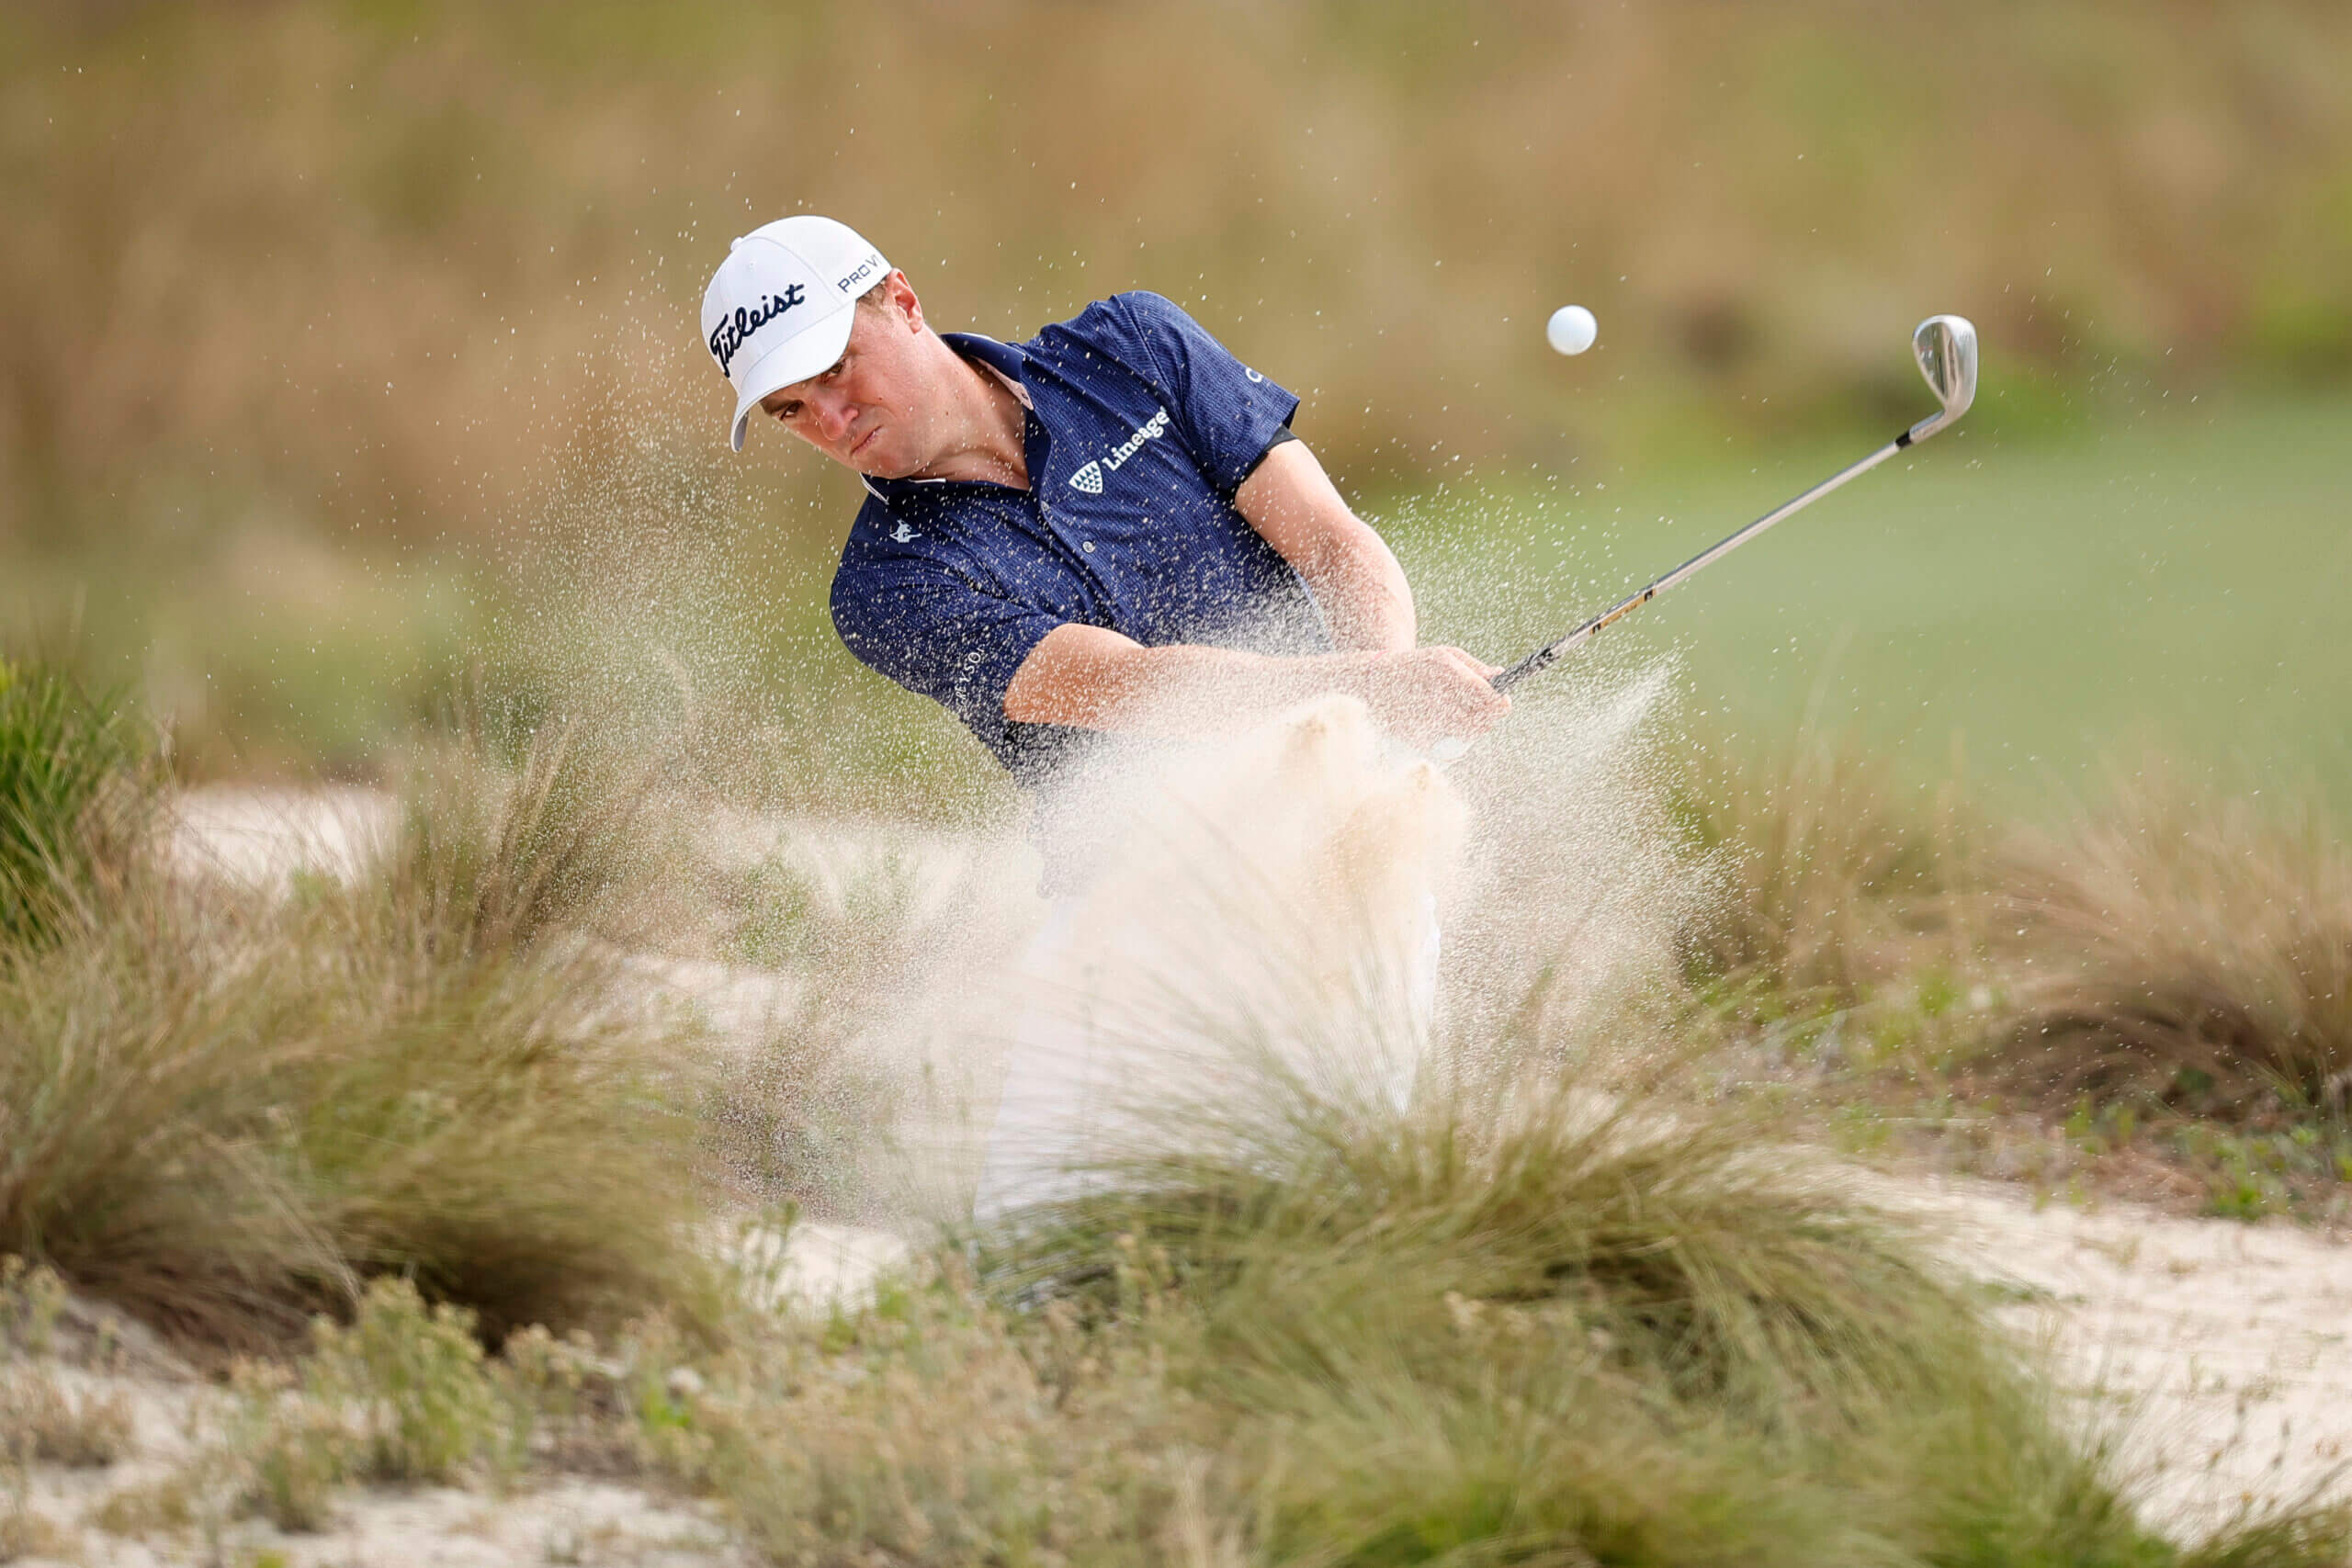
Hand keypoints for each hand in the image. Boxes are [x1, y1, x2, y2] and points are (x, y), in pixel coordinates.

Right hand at [1348, 646, 1510, 748]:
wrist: (1372, 683)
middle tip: (1489, 711)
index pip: (1487, 696)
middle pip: (1481, 719)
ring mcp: (1426, 719)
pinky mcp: (1417, 738)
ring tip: (1467, 716)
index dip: (1501, 702)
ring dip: (1474, 727)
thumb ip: (1474, 667)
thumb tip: (1500, 676)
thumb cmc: (1415, 666)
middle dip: (1489, 716)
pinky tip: (1446, 724)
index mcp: (1446, 671)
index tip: (1504, 701)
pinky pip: (1448, 743)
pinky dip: (1452, 735)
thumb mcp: (1444, 655)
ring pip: (1467, 734)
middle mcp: (1437, 696)